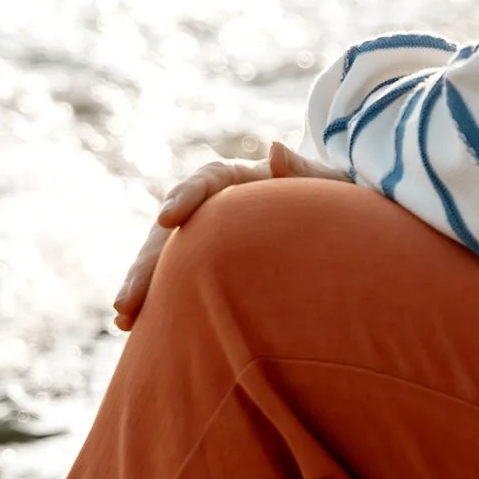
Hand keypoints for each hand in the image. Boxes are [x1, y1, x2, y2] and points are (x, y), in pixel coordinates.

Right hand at [111, 141, 348, 328]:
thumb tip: (274, 149)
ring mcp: (213, 238)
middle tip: (127, 298)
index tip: (167, 220)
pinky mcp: (213, 267)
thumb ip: (308, 171)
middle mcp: (221, 206)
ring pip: (168, 258)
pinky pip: (180, 281)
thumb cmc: (347, 206)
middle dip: (147, 262)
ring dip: (144, 286)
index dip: (185, 196)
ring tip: (124, 319)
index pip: (208, 178)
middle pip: (173, 228)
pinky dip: (161, 301)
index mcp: (248, 178)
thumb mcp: (338, 187)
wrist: (354, 233)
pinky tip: (138, 329)